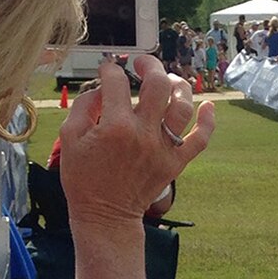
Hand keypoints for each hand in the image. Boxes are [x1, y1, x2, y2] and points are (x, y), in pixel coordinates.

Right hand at [59, 55, 214, 228]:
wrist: (105, 215)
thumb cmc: (84, 179)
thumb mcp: (70, 140)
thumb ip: (84, 107)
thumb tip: (102, 87)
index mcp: (115, 127)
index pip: (117, 83)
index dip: (111, 69)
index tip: (109, 69)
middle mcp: (143, 134)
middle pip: (157, 85)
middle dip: (149, 65)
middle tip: (141, 62)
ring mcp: (163, 148)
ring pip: (183, 106)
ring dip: (179, 86)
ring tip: (169, 79)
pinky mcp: (176, 162)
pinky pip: (200, 139)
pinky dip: (207, 121)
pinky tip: (208, 106)